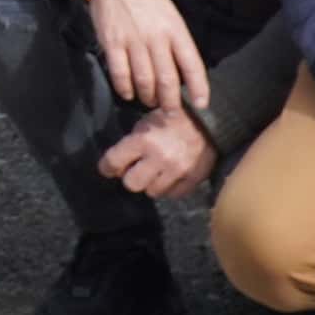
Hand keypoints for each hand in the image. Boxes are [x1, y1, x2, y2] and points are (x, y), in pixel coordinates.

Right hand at [82, 0, 210, 120]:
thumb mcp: (171, 14)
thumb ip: (176, 41)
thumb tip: (181, 71)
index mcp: (175, 30)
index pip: (192, 65)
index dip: (199, 88)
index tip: (202, 104)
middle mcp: (156, 37)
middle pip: (167, 80)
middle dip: (170, 102)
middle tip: (171, 112)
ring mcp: (133, 41)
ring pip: (144, 80)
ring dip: (148, 97)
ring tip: (149, 102)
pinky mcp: (112, 43)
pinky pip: (120, 74)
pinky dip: (125, 89)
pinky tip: (128, 93)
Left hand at [99, 108, 213, 201]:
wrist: (208, 121)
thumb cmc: (172, 119)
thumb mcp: (146, 123)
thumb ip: (132, 143)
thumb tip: (119, 165)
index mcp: (144, 141)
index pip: (113, 162)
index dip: (106, 167)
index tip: (107, 168)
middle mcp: (159, 158)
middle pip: (131, 184)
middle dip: (130, 177)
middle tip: (135, 170)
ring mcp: (177, 171)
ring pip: (151, 192)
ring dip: (150, 184)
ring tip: (155, 172)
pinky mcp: (192, 180)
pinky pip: (172, 195)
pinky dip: (168, 188)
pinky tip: (169, 177)